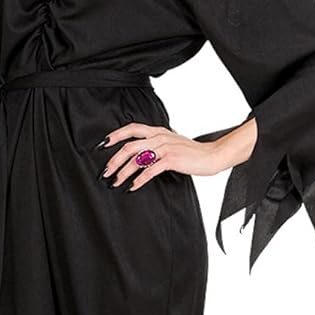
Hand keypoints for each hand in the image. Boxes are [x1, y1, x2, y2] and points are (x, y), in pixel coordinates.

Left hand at [98, 122, 228, 191]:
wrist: (212, 156)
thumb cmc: (192, 152)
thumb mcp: (171, 141)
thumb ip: (156, 142)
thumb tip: (138, 152)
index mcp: (157, 131)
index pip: (131, 128)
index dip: (115, 135)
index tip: (102, 145)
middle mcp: (159, 137)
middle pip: (129, 146)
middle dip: (114, 160)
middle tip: (106, 172)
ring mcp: (165, 147)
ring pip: (136, 158)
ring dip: (123, 172)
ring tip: (116, 182)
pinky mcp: (171, 159)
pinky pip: (149, 170)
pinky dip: (139, 180)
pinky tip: (133, 186)